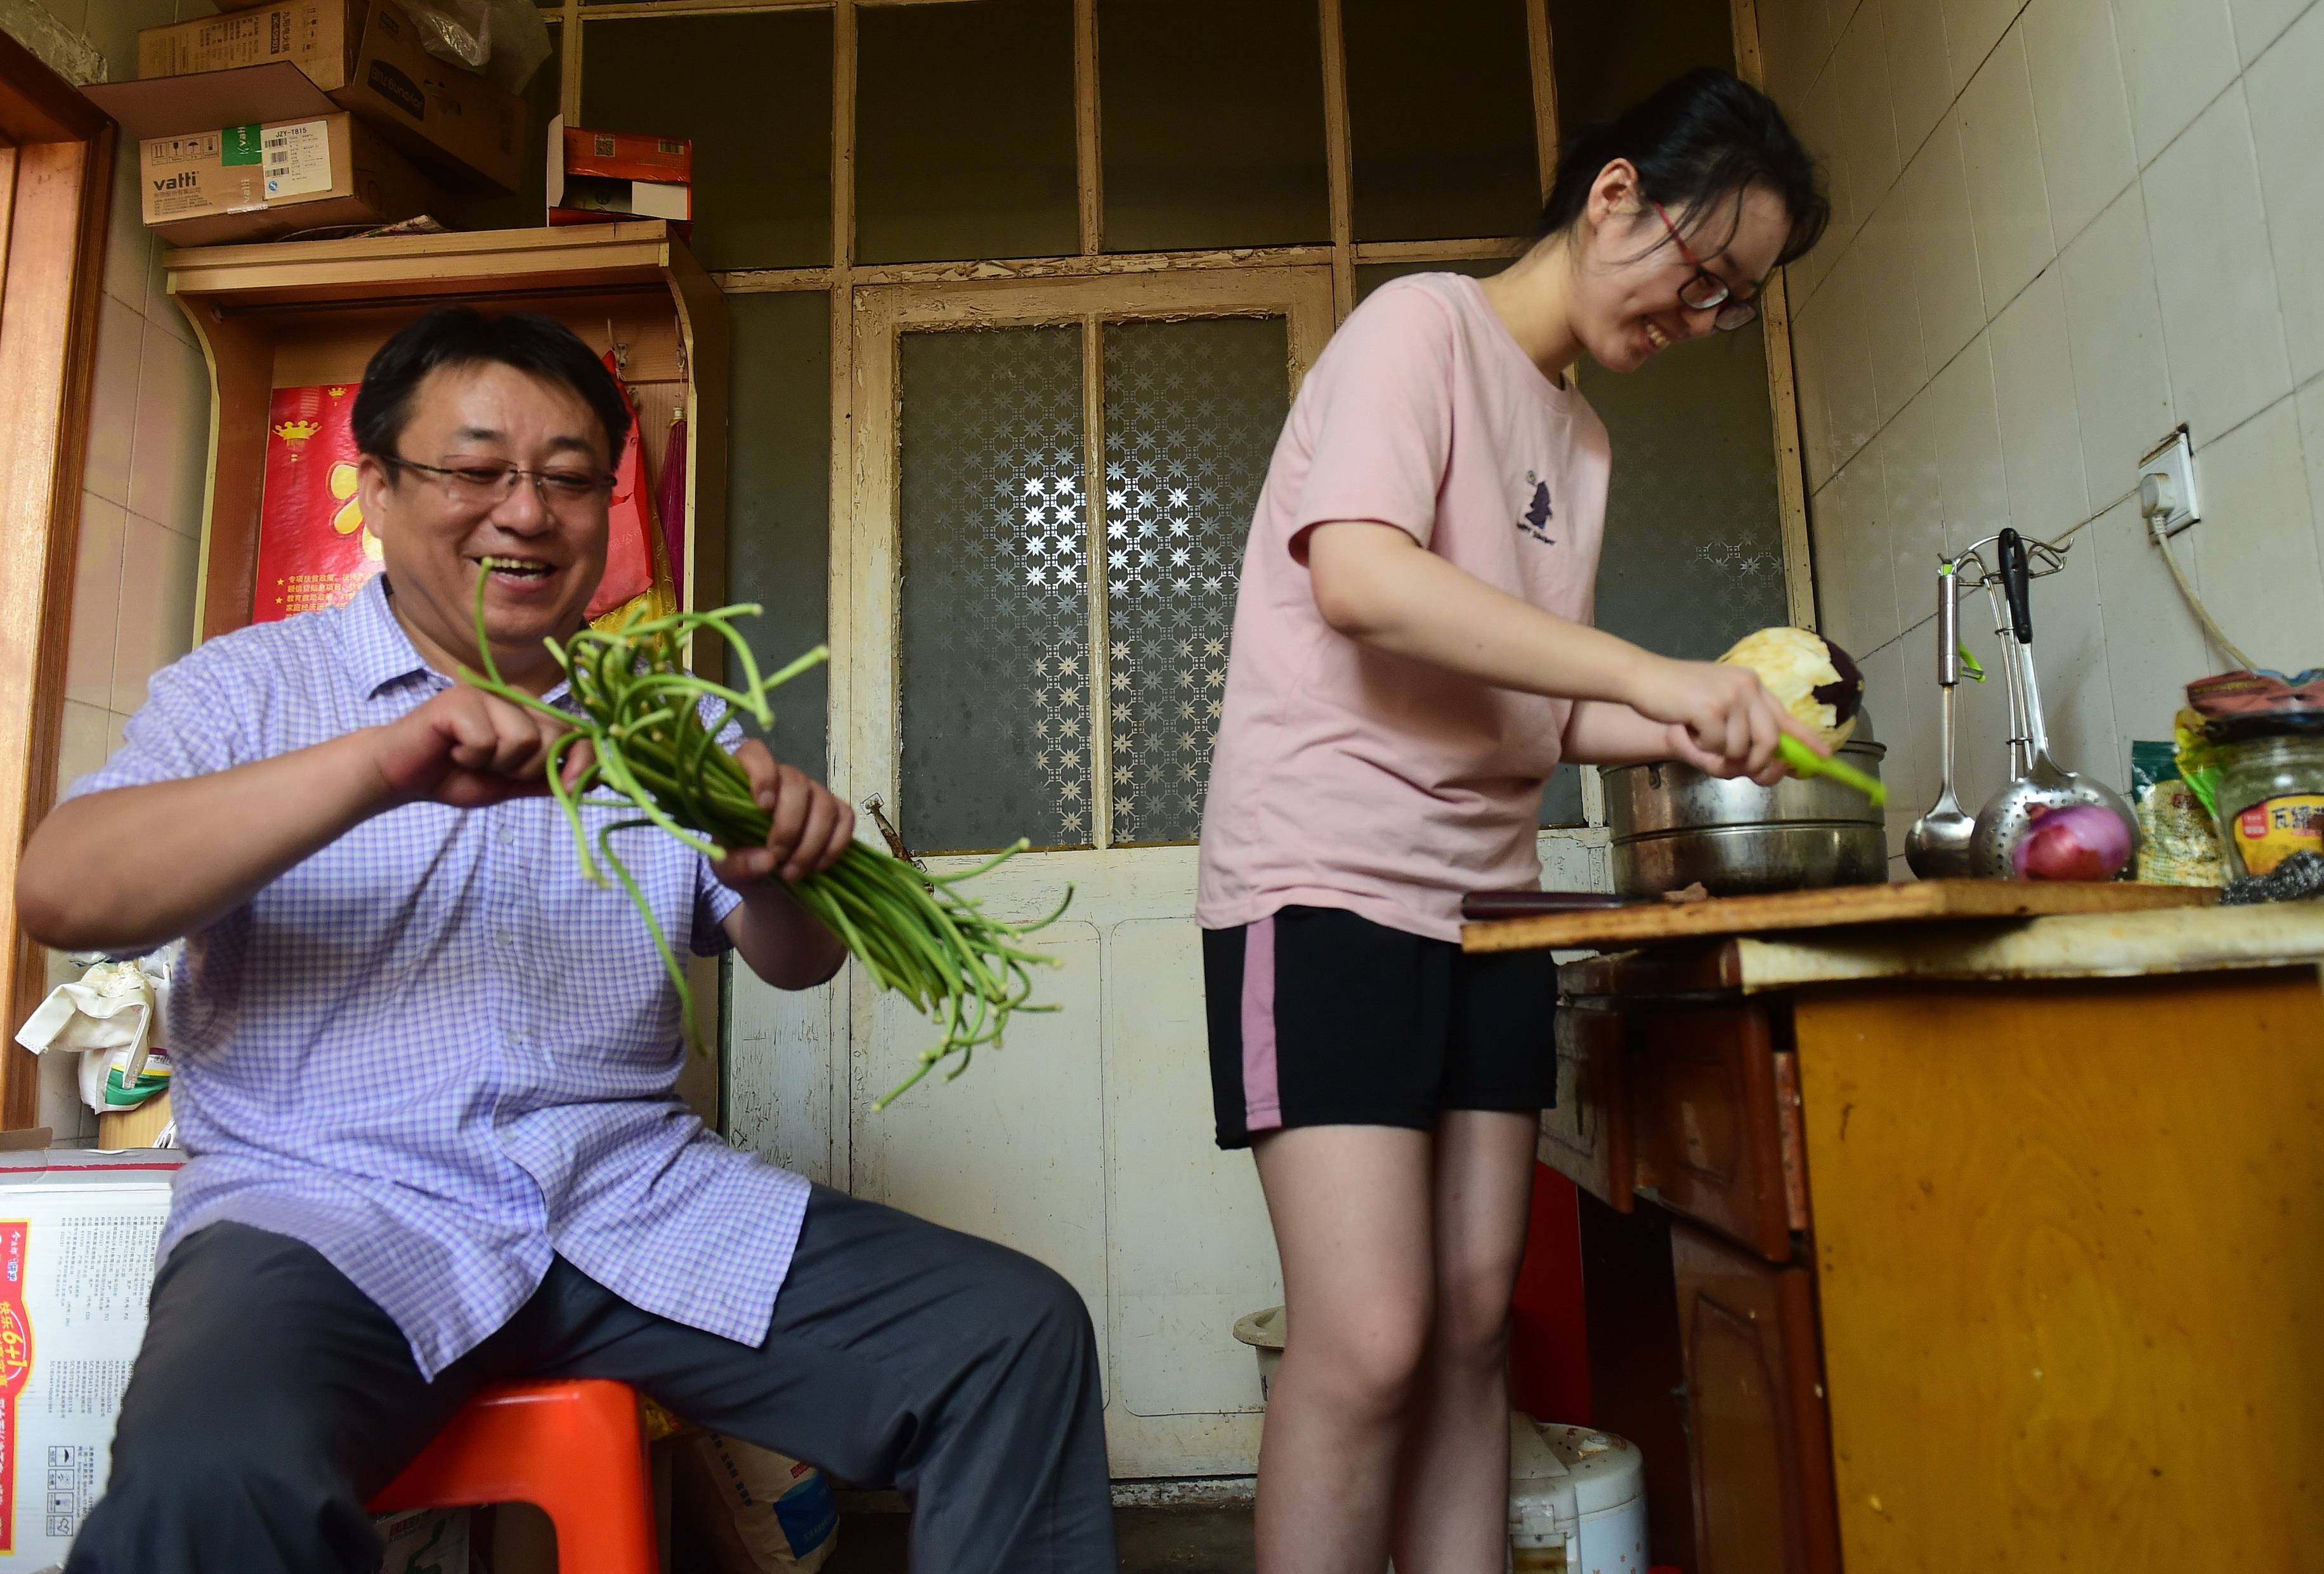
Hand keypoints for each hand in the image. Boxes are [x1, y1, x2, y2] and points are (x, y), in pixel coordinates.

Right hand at [370, 686, 588, 809]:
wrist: (403, 776)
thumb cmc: (457, 775)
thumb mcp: (514, 784)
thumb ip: (552, 779)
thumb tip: (598, 780)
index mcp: (531, 713)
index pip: (576, 732)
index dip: (582, 761)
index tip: (574, 785)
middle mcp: (514, 697)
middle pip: (552, 738)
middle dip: (526, 769)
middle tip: (492, 767)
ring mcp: (487, 694)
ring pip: (523, 739)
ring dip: (495, 763)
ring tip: (469, 757)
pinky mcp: (460, 699)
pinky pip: (487, 740)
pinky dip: (469, 756)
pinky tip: (451, 750)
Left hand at [710, 740, 855, 887]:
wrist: (768, 883)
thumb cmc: (741, 863)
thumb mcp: (724, 870)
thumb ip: (734, 864)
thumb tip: (767, 860)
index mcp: (747, 782)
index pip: (755, 753)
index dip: (762, 773)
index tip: (762, 806)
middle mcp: (783, 780)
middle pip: (796, 781)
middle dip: (789, 825)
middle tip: (777, 858)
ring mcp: (813, 794)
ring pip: (823, 804)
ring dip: (810, 844)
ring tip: (792, 873)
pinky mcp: (837, 813)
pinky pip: (845, 820)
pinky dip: (833, 847)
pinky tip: (816, 868)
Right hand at [1626, 656, 1826, 785]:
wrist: (1642, 678)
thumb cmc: (1676, 698)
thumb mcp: (1715, 711)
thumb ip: (1739, 735)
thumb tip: (1764, 767)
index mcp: (1752, 685)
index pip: (1786, 716)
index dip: (1806, 740)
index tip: (1824, 758)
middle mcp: (1748, 687)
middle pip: (1769, 741)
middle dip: (1756, 764)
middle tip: (1736, 769)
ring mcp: (1731, 696)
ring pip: (1741, 749)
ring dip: (1719, 754)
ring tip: (1699, 735)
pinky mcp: (1711, 708)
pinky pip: (1718, 747)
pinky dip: (1701, 748)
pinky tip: (1687, 728)